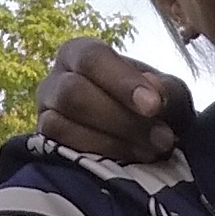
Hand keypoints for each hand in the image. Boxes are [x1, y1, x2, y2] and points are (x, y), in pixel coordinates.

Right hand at [38, 34, 193, 163]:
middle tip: (162, 138)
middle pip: (74, 93)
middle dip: (121, 119)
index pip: (92, 58)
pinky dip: (99, 156)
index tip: (153, 106)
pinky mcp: (46, 144)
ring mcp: (45, 113)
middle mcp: (55, 80)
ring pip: (62, 125)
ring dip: (112, 142)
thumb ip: (167, 90)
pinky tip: (129, 162)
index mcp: (80, 53)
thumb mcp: (168, 93)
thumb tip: (153, 91)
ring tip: (152, 151)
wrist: (141, 137)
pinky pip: (62, 150)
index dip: (122, 82)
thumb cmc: (149, 106)